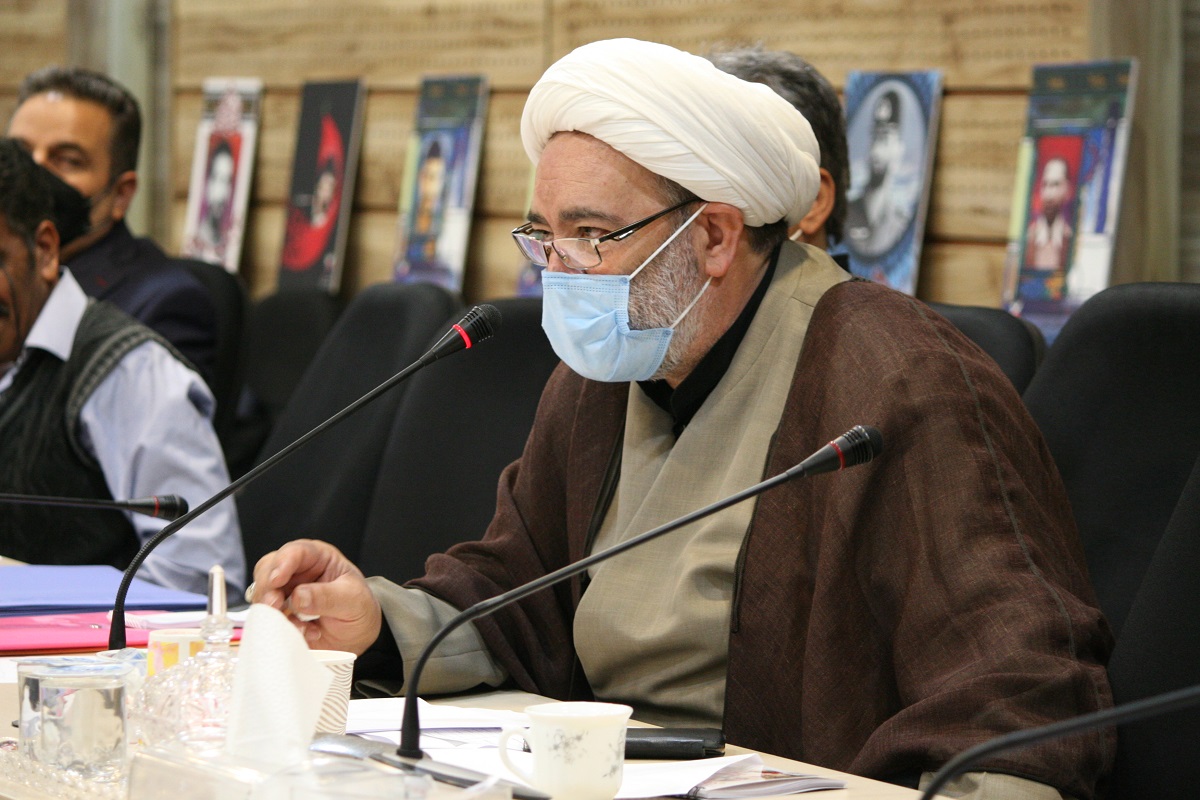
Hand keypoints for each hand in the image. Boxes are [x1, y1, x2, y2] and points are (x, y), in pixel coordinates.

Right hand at [250, 539, 382, 654]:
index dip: (283, 563)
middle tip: (275, 606)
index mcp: (318, 557)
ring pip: (262, 594)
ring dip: (271, 611)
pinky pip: (267, 617)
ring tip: (297, 626)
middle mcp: (297, 571)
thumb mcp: (353, 600)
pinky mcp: (279, 613)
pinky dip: (279, 626)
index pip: (296, 551)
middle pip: (268, 570)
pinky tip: (303, 632)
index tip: (277, 580)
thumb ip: (327, 597)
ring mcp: (285, 592)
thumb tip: (298, 597)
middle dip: (268, 588)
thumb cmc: (358, 608)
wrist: (356, 636)